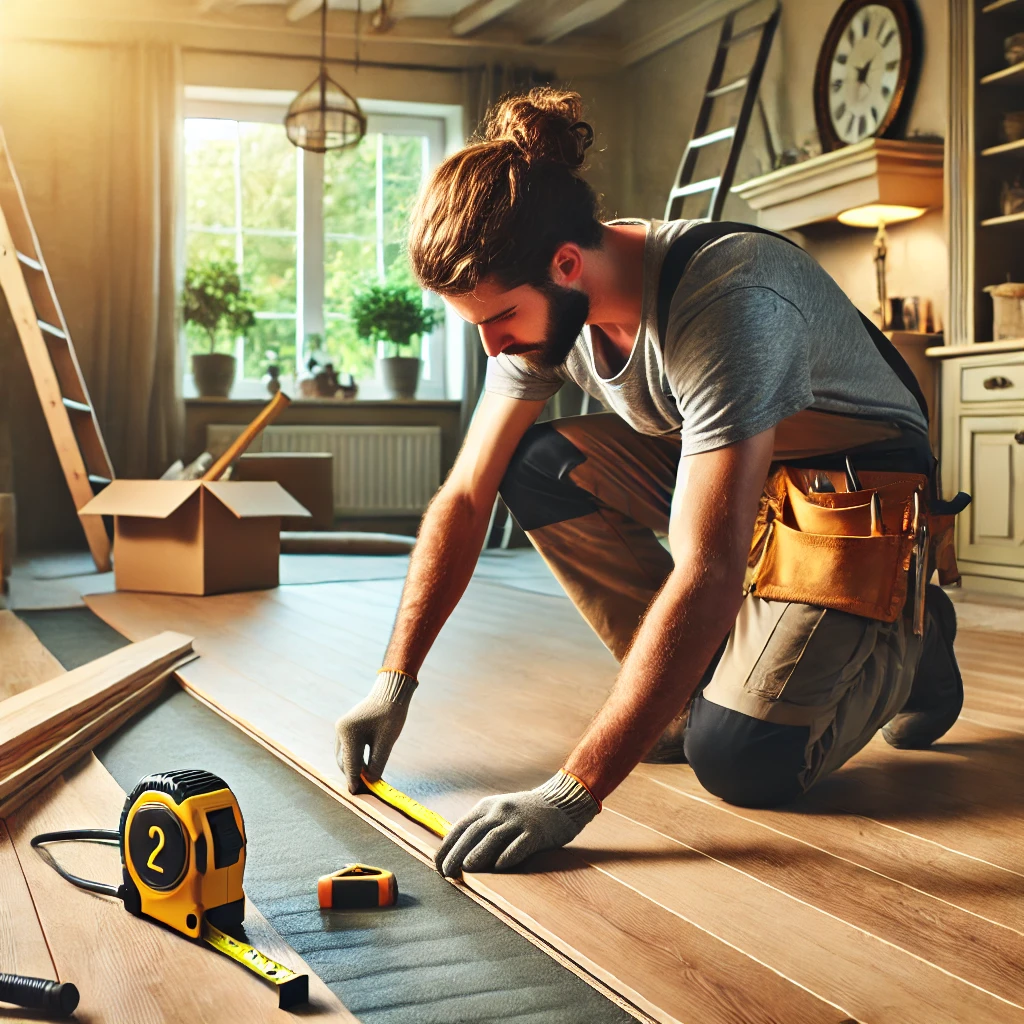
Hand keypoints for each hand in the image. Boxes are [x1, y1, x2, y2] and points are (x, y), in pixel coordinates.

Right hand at [335, 670, 416, 792]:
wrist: (391, 693)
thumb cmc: (391, 715)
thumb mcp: (386, 741)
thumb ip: (377, 763)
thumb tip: (370, 781)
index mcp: (349, 732)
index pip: (351, 763)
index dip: (354, 780)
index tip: (356, 794)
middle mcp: (341, 730)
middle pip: (344, 761)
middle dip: (353, 775)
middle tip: (363, 789)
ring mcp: (342, 729)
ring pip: (344, 756)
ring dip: (354, 767)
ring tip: (365, 780)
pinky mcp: (346, 728)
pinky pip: (347, 748)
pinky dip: (354, 758)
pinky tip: (365, 766)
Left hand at [435, 771, 599, 876]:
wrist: (560, 802)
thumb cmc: (524, 814)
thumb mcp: (498, 812)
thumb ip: (480, 827)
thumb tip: (455, 853)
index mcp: (486, 807)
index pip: (460, 827)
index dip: (447, 846)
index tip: (438, 865)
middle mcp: (500, 811)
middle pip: (473, 833)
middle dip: (457, 853)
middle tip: (446, 873)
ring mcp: (518, 820)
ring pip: (493, 837)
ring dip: (478, 853)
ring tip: (466, 868)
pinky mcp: (536, 832)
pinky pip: (520, 844)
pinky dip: (508, 855)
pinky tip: (499, 867)